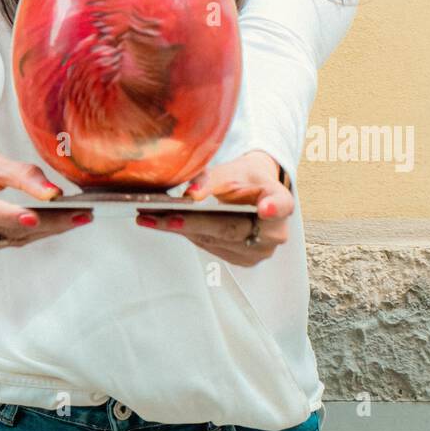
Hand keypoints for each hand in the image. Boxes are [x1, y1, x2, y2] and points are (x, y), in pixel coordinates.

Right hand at [0, 119, 93, 257]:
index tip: (37, 218)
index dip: (11, 217)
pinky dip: (26, 234)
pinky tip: (50, 224)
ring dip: (44, 230)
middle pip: (9, 229)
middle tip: (84, 214)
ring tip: (76, 218)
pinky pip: (4, 243)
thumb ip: (23, 176)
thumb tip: (54, 193)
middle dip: (50, 222)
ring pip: (11, 239)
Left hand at [134, 150, 292, 266]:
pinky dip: (186, 233)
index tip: (265, 208)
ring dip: (180, 229)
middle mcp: (275, 233)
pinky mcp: (241, 260)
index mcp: (281, 202)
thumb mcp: (232, 170)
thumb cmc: (244, 178)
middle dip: (194, 223)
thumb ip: (212, 179)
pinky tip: (162, 223)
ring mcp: (259, 252)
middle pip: (232, 228)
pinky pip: (210, 247)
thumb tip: (191, 193)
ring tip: (149, 217)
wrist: (253, 192)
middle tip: (164, 217)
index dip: (273, 208)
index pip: (281, 205)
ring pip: (215, 240)